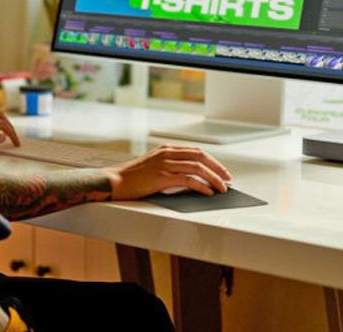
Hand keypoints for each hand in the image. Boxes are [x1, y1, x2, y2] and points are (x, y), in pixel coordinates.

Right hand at [105, 144, 231, 198]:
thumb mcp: (153, 167)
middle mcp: (167, 153)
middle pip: (201, 157)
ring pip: (198, 168)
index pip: (196, 151)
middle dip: (218, 168)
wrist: (114, 182)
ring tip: (222, 189)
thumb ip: (170, 168)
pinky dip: (202, 186)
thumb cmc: (132, 178)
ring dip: (214, 179)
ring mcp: (165, 164)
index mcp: (166, 149)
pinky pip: (188, 180)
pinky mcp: (162, 177)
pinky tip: (208, 193)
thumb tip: (192, 179)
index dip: (212, 161)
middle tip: (228, 179)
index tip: (222, 171)